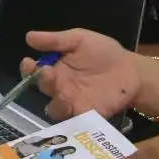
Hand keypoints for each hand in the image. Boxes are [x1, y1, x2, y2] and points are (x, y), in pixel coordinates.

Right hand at [22, 28, 143, 120]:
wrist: (131, 70)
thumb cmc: (104, 52)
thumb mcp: (79, 39)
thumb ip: (56, 40)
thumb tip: (29, 37)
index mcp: (55, 67)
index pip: (33, 71)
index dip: (28, 68)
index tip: (28, 63)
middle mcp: (59, 87)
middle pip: (42, 89)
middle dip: (42, 81)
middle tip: (48, 72)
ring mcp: (71, 103)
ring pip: (54, 108)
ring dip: (55, 102)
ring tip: (64, 94)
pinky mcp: (85, 116)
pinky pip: (73, 121)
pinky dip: (72, 119)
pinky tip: (75, 110)